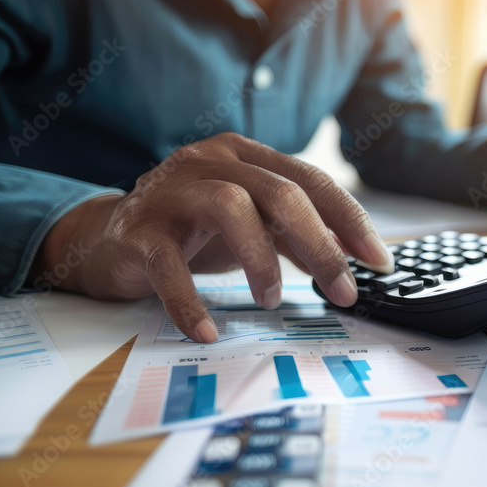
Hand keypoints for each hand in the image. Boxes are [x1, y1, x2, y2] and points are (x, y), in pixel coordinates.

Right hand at [30, 133, 393, 342]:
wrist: (106, 239)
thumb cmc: (191, 230)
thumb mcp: (252, 226)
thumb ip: (297, 235)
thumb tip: (353, 253)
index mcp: (244, 156)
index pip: (311, 180)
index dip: (350, 221)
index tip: (379, 261)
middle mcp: (209, 162)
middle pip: (280, 193)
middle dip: (321, 246)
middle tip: (342, 291)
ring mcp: (170, 191)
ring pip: (230, 208)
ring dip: (262, 260)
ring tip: (273, 300)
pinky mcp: (136, 230)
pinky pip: (168, 265)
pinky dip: (191, 302)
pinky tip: (208, 331)